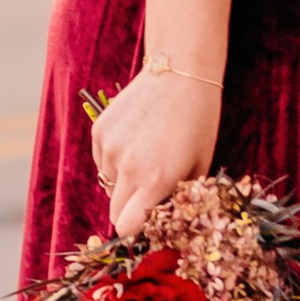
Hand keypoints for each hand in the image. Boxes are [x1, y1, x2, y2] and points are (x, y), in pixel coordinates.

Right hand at [88, 67, 223, 236]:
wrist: (180, 71)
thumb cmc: (199, 120)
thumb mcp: (200, 163)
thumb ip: (180, 196)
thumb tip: (165, 218)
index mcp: (156, 179)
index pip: (126, 226)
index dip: (135, 229)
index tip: (145, 224)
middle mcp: (128, 166)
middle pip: (114, 211)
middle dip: (129, 209)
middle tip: (148, 192)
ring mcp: (110, 147)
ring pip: (108, 184)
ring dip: (123, 181)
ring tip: (146, 155)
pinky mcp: (99, 131)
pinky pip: (102, 161)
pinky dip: (114, 160)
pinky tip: (135, 139)